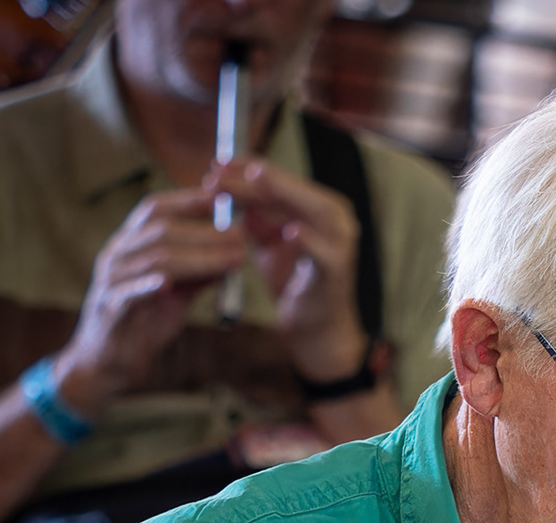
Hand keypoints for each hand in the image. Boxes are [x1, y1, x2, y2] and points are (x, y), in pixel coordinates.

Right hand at [53, 188, 245, 415]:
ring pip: (155, 260)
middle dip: (205, 232)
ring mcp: (111, 281)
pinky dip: (149, 285)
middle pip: (162, 232)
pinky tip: (169, 282)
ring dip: (198, 258)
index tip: (222, 196)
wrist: (108, 363)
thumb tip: (232, 255)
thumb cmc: (143, 324)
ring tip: (231, 260)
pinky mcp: (110, 309)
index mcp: (129, 244)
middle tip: (241, 237)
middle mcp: (117, 255)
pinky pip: (129, 292)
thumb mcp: (177, 294)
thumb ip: (199, 273)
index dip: (188, 199)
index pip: (155, 209)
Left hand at [211, 159, 368, 382]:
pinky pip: (325, 252)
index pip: (282, 178)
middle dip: (258, 177)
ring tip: (255, 181)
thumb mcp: (268, 241)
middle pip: (295, 188)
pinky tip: (292, 230)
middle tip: (222, 171)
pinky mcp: (338, 270)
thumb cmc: (293, 282)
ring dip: (282, 194)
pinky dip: (309, 240)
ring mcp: (340, 244)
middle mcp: (335, 219)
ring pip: (315, 210)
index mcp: (317, 207)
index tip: (215, 163)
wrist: (315, 327)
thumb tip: (225, 188)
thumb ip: (254, 215)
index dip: (248, 167)